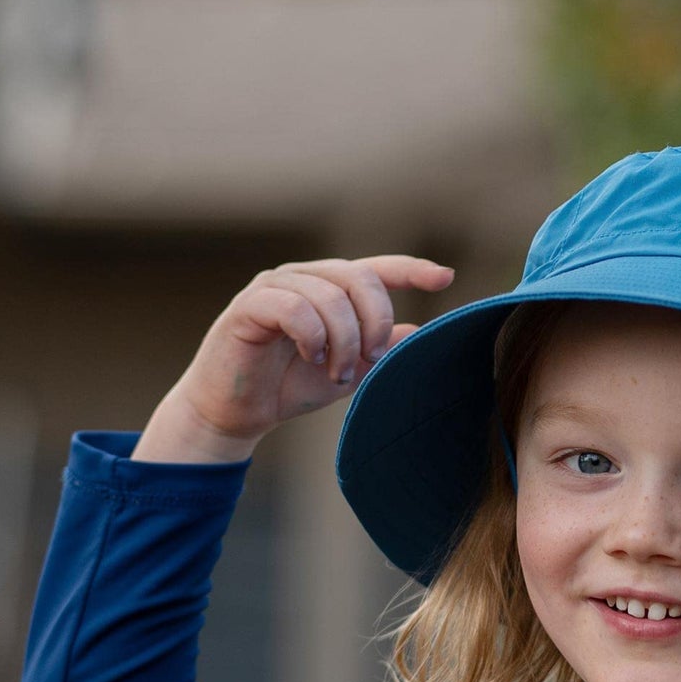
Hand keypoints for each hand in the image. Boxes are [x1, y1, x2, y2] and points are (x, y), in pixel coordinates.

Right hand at [164, 255, 454, 447]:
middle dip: (376, 321)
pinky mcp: (249, 305)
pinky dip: (312, 336)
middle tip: (371, 357)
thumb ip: (380, 350)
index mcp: (330, 289)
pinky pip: (294, 307)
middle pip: (359, 278)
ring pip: (330, 295)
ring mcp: (274, 286)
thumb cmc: (288, 387)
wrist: (235, 413)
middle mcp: (304, 277)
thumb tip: (419, 332)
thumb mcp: (348, 370)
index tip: (445, 278)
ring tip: (336, 372)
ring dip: (343, 339)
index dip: (412, 270)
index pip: (376, 269)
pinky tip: (311, 358)